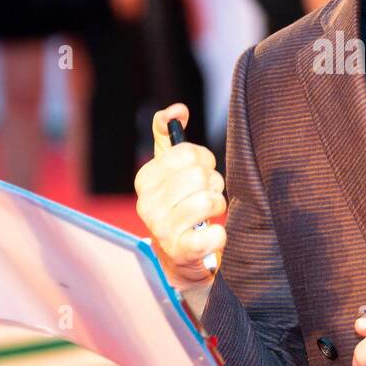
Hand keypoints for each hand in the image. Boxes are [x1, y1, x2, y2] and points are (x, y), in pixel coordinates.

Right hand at [135, 104, 225, 290]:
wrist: (179, 255)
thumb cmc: (179, 203)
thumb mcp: (169, 169)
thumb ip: (168, 135)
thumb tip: (176, 110)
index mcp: (145, 179)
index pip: (188, 153)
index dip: (204, 160)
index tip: (201, 171)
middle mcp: (147, 204)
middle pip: (199, 175)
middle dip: (213, 183)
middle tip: (208, 194)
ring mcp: (162, 230)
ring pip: (208, 201)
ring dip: (218, 205)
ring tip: (210, 213)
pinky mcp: (181, 252)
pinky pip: (214, 234)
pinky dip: (220, 234)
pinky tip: (211, 235)